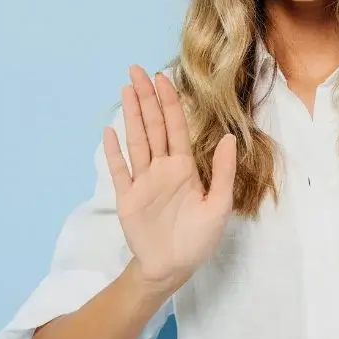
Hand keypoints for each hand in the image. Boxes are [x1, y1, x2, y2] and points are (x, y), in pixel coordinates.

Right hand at [102, 65, 237, 290]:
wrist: (172, 267)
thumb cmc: (199, 239)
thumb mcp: (219, 205)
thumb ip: (223, 172)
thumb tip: (228, 137)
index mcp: (184, 168)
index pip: (176, 127)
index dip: (170, 102)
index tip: (163, 77)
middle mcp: (162, 168)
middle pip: (153, 126)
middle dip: (146, 98)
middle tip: (137, 70)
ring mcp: (143, 181)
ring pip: (136, 141)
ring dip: (131, 115)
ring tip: (125, 89)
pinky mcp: (127, 197)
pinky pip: (119, 170)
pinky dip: (114, 151)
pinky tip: (109, 131)